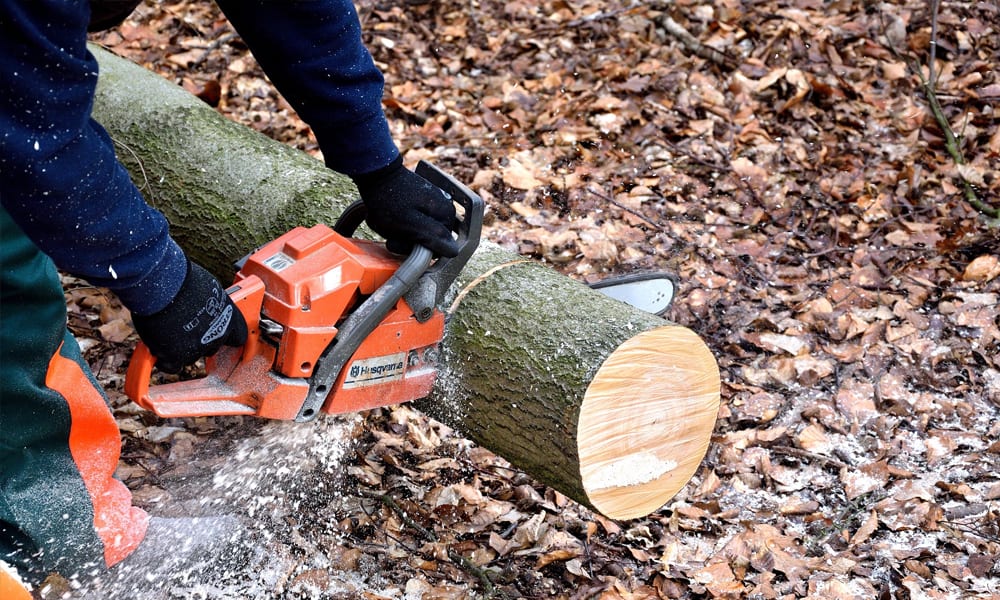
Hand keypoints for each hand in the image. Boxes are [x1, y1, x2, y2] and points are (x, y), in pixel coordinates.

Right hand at [132, 261, 247, 372]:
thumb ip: (211, 303)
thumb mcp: (208, 288)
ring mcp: (198, 348)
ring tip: (168, 330)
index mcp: (230, 317)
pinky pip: (171, 365)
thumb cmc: (182, 278)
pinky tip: (158, 347)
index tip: (227, 340)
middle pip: (213, 347)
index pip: (239, 336)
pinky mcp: (176, 356)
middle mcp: (218, 335)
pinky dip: (164, 358)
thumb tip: (206, 306)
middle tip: (187, 328)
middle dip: (202, 340)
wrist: (161, 282)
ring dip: (181, 347)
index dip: (230, 337)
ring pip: (191, 356)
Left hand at [352, 156, 459, 256]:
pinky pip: (412, 222)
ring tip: (387, 223)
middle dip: (407, 240)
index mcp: (446, 214)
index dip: (420, 250)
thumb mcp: (411, 224)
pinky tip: (389, 217)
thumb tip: (454, 251)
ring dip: (401, 233)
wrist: (374, 174)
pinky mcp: (421, 201)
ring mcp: (432, 204)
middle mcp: (444, 208)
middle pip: (428, 240)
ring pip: (418, 232)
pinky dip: (399, 223)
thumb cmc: (389, 200)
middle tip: (391, 233)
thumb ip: (434, 238)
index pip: (439, 248)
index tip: (403, 241)